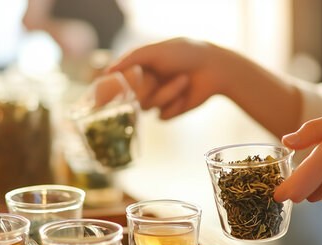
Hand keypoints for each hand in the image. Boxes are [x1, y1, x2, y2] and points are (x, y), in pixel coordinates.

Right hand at [106, 38, 229, 118]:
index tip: (107, 95)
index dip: (112, 90)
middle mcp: (146, 84)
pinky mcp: (170, 111)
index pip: (117, 83)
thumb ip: (130, 59)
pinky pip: (162, 116)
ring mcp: (157, 99)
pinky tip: (186, 95)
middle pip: (131, 99)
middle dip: (147, 89)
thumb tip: (107, 71)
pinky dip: (175, 106)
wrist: (213, 68)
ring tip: (184, 79)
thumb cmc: (184, 54)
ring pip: (148, 107)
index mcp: (139, 68)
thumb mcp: (155, 51)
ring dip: (167, 93)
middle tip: (157, 79)